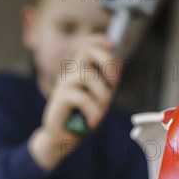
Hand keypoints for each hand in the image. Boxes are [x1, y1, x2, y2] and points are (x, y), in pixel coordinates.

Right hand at [29, 35, 120, 169]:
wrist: (64, 138)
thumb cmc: (83, 116)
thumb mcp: (101, 97)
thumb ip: (108, 80)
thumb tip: (119, 60)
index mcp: (80, 70)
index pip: (88, 46)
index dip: (99, 40)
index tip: (113, 44)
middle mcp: (70, 73)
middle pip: (86, 51)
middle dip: (105, 60)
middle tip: (113, 81)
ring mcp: (63, 84)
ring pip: (86, 75)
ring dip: (101, 95)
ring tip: (102, 111)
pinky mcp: (60, 98)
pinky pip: (82, 98)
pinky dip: (93, 111)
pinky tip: (93, 122)